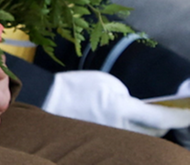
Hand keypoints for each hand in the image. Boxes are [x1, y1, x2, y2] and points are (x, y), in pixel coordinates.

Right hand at [40, 70, 189, 135]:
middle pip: (154, 132)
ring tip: (143, 118)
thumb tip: (140, 109)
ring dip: (147, 129)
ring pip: (140, 137)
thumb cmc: (76, 86)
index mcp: (120, 108)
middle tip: (166, 113)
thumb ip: (128, 96)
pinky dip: (131, 133)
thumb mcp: (106, 82)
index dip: (180, 116)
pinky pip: (125, 139)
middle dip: (162, 123)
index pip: (160, 117)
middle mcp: (119, 127)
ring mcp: (110, 137)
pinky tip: (126, 125)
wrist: (46, 98)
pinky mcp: (102, 141)